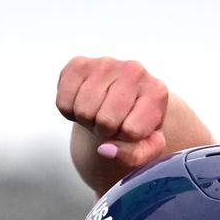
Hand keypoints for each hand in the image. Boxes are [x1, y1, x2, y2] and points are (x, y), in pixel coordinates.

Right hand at [56, 55, 169, 170]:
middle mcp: (135, 71)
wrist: (119, 103)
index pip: (130, 130)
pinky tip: (82, 103)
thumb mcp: (144, 147)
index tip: (127, 131)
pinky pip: (64, 103)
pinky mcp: (79, 65)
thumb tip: (105, 149)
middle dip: (103, 131)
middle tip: (109, 123)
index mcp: (156, 92)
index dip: (124, 140)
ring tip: (97, 113)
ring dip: (86, 120)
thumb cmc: (133, 125)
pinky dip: (69, 111)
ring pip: (83, 111)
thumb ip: (133, 156)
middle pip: (105, 121)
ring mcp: (107, 64)